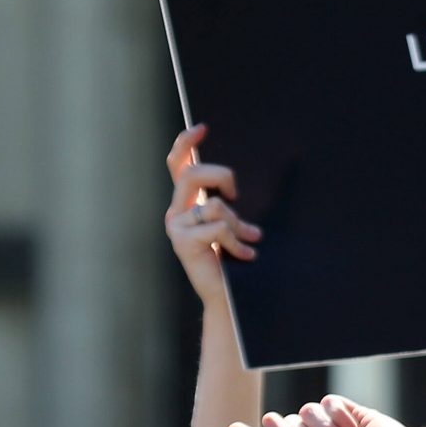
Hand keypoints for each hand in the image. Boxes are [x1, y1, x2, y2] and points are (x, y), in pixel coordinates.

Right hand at [164, 124, 261, 307]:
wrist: (227, 298)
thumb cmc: (232, 260)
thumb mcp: (233, 225)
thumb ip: (231, 205)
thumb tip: (239, 186)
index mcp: (186, 204)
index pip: (178, 165)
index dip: (185, 144)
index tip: (202, 128)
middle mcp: (176, 213)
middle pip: (191, 175)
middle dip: (220, 175)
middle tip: (237, 192)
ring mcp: (177, 228)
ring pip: (213, 205)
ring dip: (237, 222)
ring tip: (248, 240)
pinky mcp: (184, 243)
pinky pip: (218, 227)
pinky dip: (237, 240)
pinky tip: (245, 255)